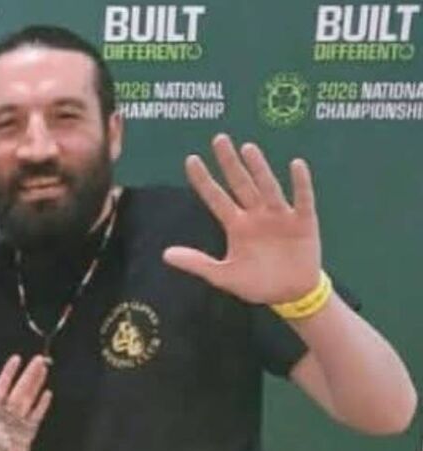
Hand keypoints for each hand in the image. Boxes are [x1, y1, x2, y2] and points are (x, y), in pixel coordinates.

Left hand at [163, 134, 320, 303]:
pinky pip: (302, 199)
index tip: (190, 160)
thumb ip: (197, 263)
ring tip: (248, 148)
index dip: (204, 180)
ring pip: (267, 187)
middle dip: (229, 163)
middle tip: (218, 138)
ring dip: (259, 168)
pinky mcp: (303, 221)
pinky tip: (296, 165)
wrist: (290, 294)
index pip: (216, 198)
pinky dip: (300, 183)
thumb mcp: (223, 275)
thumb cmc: (257, 282)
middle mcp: (256, 215)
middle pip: (241, 184)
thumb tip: (165, 254)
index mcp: (236, 226)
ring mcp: (279, 215)